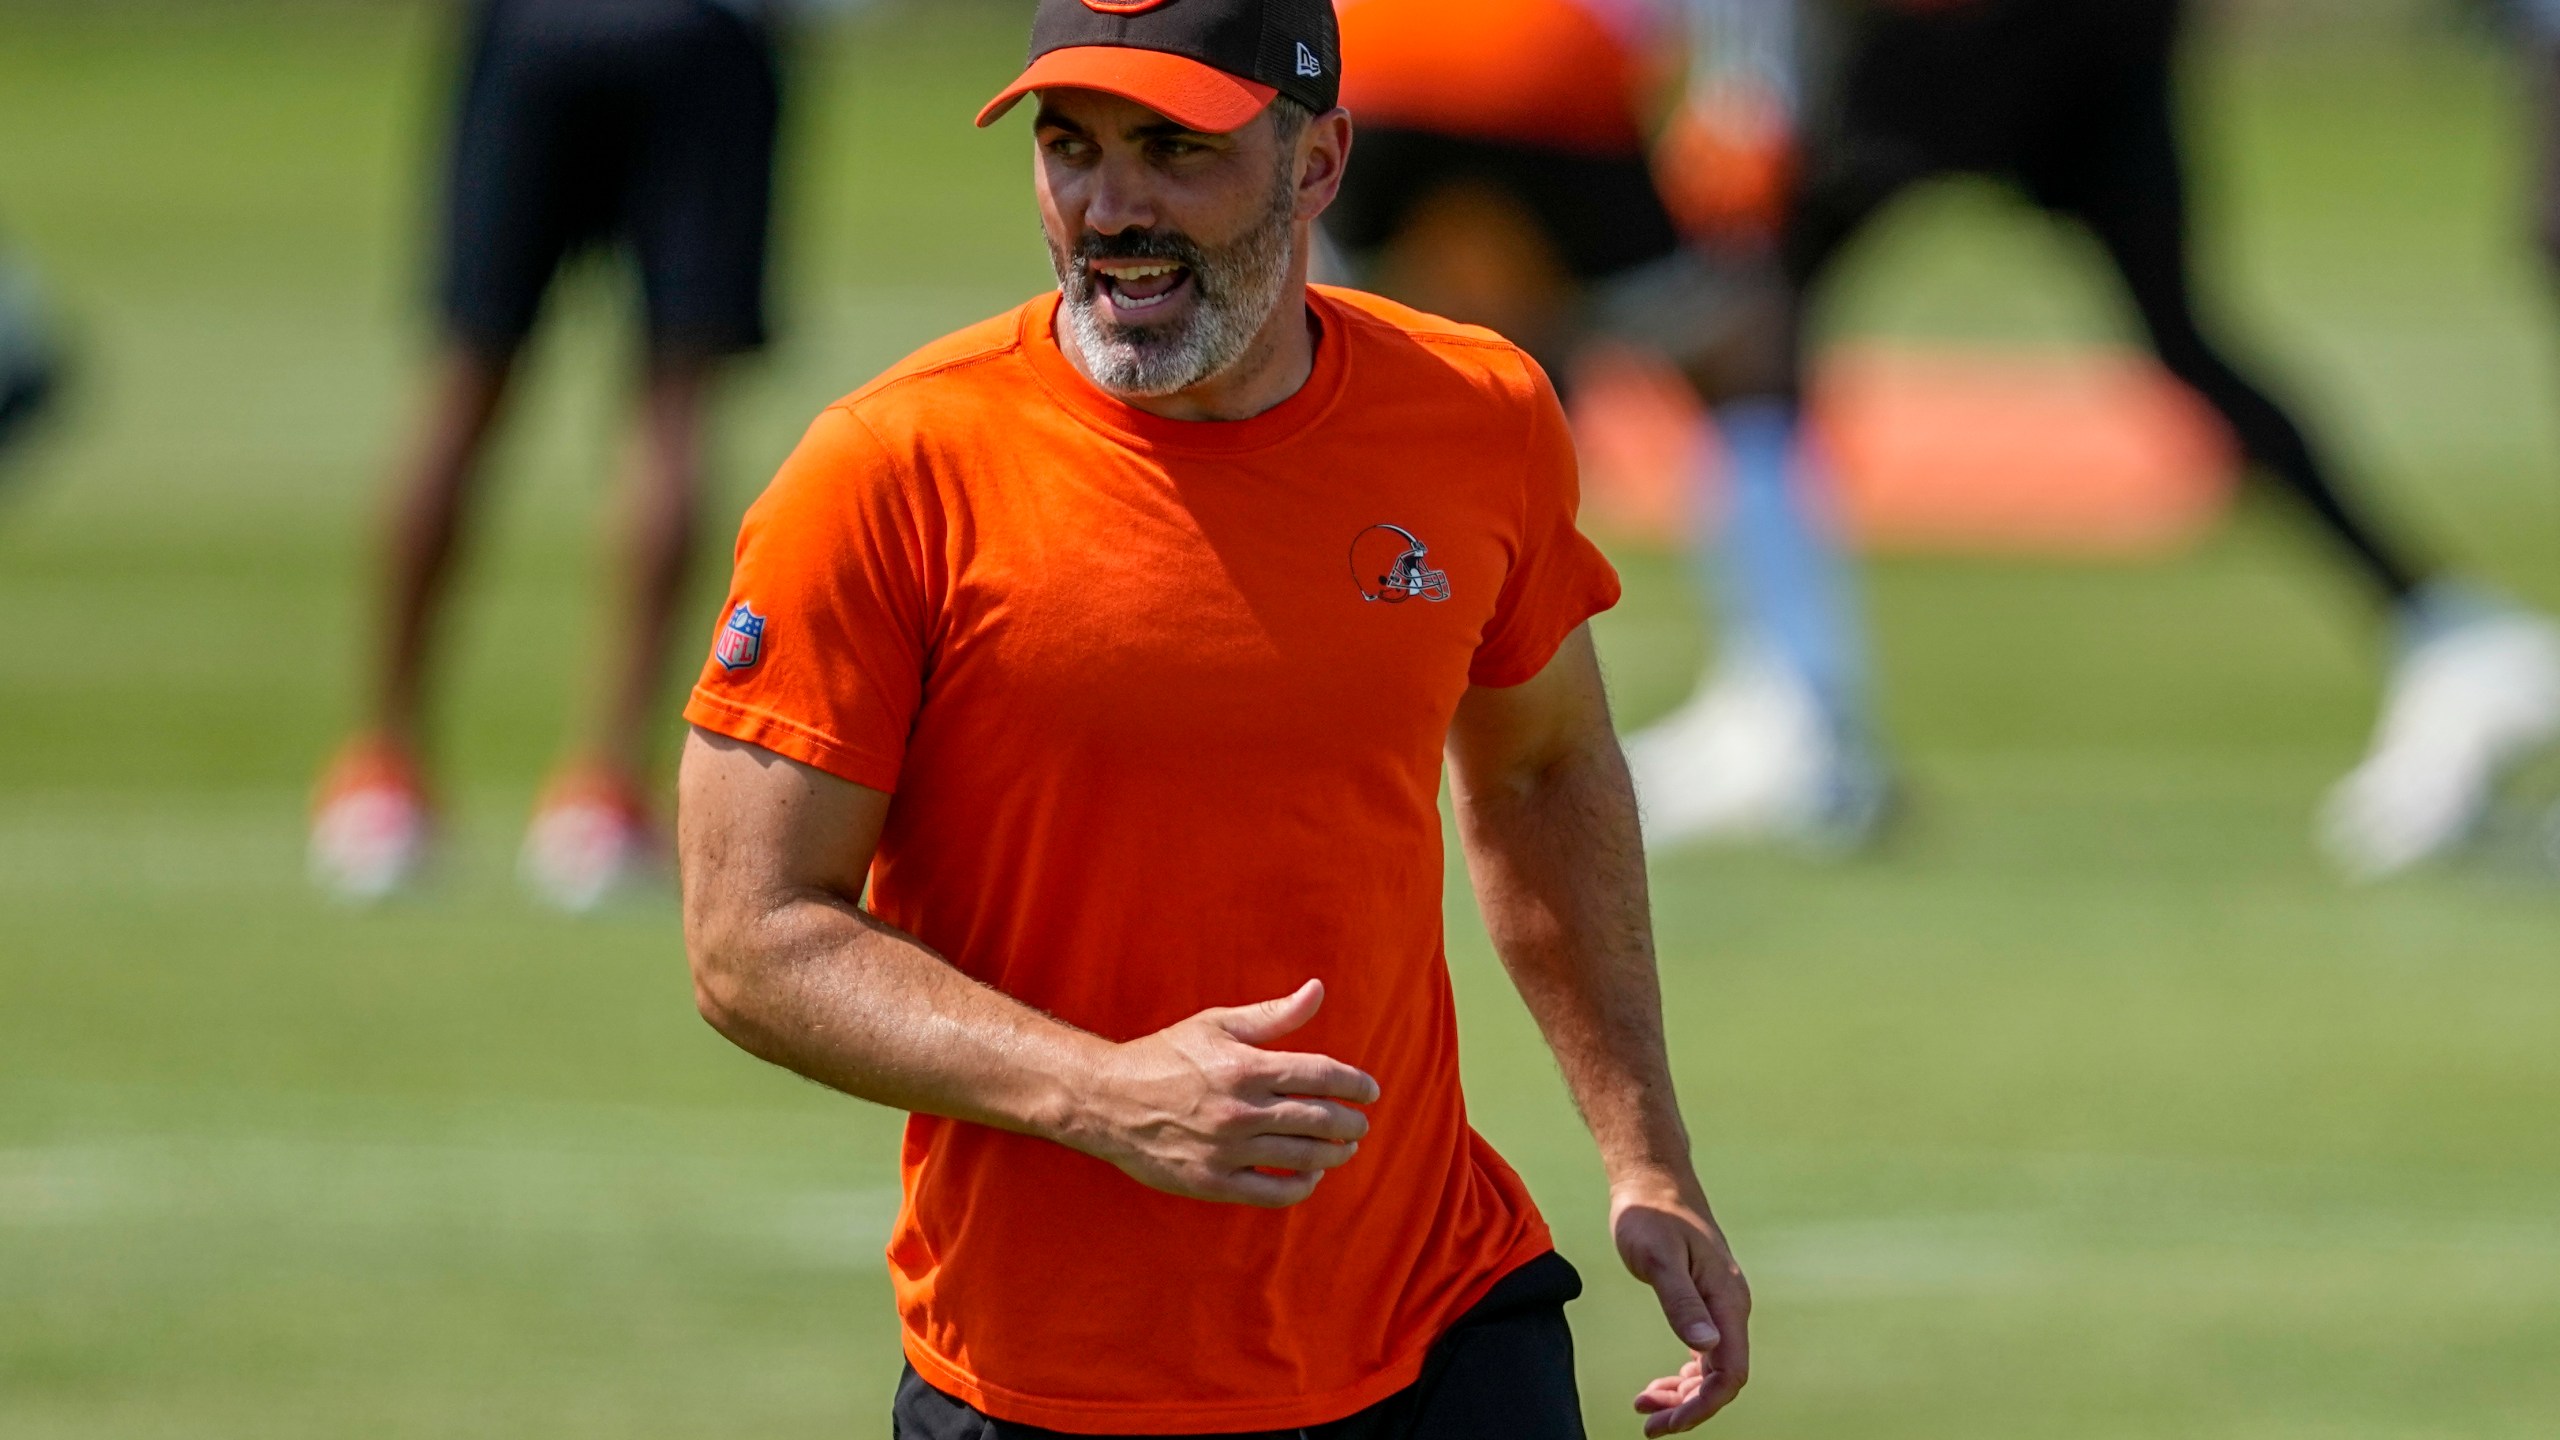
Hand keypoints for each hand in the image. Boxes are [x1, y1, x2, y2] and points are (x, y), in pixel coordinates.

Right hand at [1066, 979, 1379, 1207]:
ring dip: (1334, 1152)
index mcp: (1246, 1066)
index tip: (1370, 1091)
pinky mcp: (1212, 1182)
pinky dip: (1301, 1185)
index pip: (1321, 1075)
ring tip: (1345, 1147)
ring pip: (1302, 1156)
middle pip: (1319, 1118)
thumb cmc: (1164, 1055)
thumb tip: (1318, 991)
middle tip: (1361, 1122)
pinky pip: (1272, 1192)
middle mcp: (1241, 1110)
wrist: (1106, 1101)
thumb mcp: (1216, 1024)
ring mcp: (1227, 1150)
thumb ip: (1273, 1015)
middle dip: (1350, 1121)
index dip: (1355, 1084)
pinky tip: (1310, 1174)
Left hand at [1614, 1174, 1750, 1433]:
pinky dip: (1684, 1373)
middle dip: (1688, 1406)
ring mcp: (1720, 1304)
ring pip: (1712, 1367)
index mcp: (1727, 1301)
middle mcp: (1731, 1307)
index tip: (1665, 1423)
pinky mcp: (1705, 1299)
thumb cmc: (1650, 1215)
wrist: (1652, 1179)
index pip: (1729, 1373)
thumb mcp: (1658, 1259)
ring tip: (1644, 1404)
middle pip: (1722, 1377)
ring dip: (1684, 1393)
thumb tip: (1706, 1348)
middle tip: (1646, 1420)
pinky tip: (1660, 1382)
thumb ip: (1681, 1303)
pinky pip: (1705, 1351)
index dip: (1702, 1406)